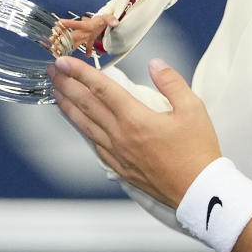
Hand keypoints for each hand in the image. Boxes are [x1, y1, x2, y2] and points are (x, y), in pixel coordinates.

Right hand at [49, 14, 119, 58]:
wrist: (107, 20)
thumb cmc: (103, 19)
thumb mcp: (107, 18)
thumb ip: (111, 20)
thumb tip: (115, 23)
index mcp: (86, 25)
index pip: (76, 25)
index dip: (68, 24)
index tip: (58, 23)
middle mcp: (83, 31)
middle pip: (71, 36)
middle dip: (61, 39)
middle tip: (52, 42)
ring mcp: (85, 35)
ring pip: (74, 42)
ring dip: (67, 47)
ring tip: (57, 51)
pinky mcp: (89, 39)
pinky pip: (85, 47)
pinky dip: (84, 52)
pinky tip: (80, 59)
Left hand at [49, 56, 221, 207]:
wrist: (198, 190)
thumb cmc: (197, 151)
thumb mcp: (193, 108)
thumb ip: (171, 82)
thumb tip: (155, 64)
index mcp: (136, 118)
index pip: (102, 88)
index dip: (80, 72)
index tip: (64, 61)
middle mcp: (120, 135)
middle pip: (86, 105)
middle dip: (67, 85)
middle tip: (53, 70)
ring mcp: (117, 153)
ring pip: (85, 125)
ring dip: (68, 106)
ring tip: (56, 92)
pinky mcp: (120, 167)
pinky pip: (94, 144)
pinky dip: (82, 129)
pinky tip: (79, 124)